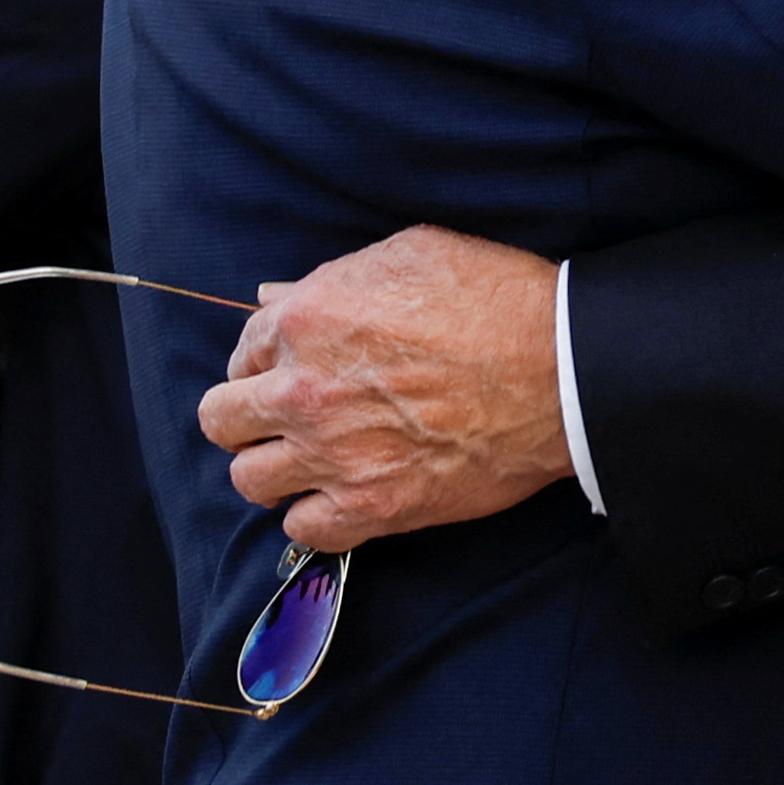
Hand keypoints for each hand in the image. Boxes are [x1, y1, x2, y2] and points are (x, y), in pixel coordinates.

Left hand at [197, 226, 575, 553]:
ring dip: (274, 467)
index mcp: (309, 319)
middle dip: (245, 415)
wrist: (561, 368)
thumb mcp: (413, 255)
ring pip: (248, 480)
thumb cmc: (496, 299)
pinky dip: (316, 515)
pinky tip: (343, 494)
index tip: (291, 366)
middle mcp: (304, 390)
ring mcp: (332, 455)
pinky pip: (301, 529)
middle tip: (286, 414)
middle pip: (222, 421)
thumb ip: (334, 277)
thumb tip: (275, 296)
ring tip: (311, 457)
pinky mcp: (371, 507)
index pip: (242, 348)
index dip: (265, 358)